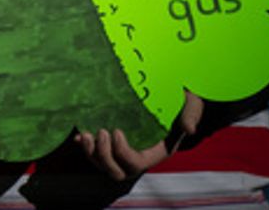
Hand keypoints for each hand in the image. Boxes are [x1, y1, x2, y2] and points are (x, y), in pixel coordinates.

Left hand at [78, 91, 202, 180]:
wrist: (173, 94)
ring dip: (91, 154)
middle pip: (117, 172)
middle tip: (100, 132)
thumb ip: (190, 116)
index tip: (117, 131)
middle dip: (104, 157)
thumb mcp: (190, 105)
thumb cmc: (182, 100)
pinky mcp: (114, 141)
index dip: (123, 153)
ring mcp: (125, 150)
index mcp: (157, 152)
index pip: (136, 164)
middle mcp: (140, 155)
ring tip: (85, 135)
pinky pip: (96, 152)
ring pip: (104, 165)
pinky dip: (85, 147)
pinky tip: (78, 136)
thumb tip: (189, 129)